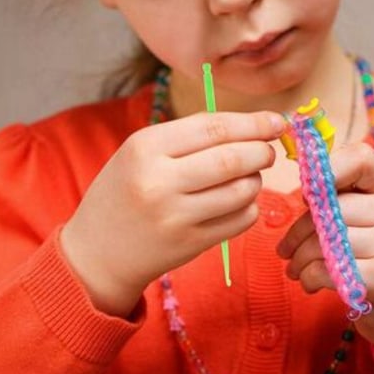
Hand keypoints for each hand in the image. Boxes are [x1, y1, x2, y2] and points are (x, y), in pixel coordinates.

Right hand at [61, 111, 284, 317]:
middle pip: (233, 159)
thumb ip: (189, 137)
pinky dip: (249, 207)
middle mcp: (159, 181)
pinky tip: (237, 203)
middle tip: (269, 152)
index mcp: (145, 147)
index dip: (253, 123)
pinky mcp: (191, 244)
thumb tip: (251, 127)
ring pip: (242, 191)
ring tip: (248, 177)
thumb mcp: (140, 153)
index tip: (277, 122)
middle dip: (262, 151)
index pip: (214, 127)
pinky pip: (240, 220)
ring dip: (256, 180)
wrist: (97, 252)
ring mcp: (176, 216)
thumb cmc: (124, 192)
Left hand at [277, 142, 373, 352]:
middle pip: (330, 207)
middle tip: (286, 250)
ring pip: (323, 240)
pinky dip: (308, 277)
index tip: (308, 197)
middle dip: (298, 231)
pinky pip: (324, 268)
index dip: (327, 170)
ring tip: (296, 269)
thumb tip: (306, 189)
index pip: (361, 158)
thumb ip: (346, 198)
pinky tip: (310, 283)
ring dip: (298, 258)